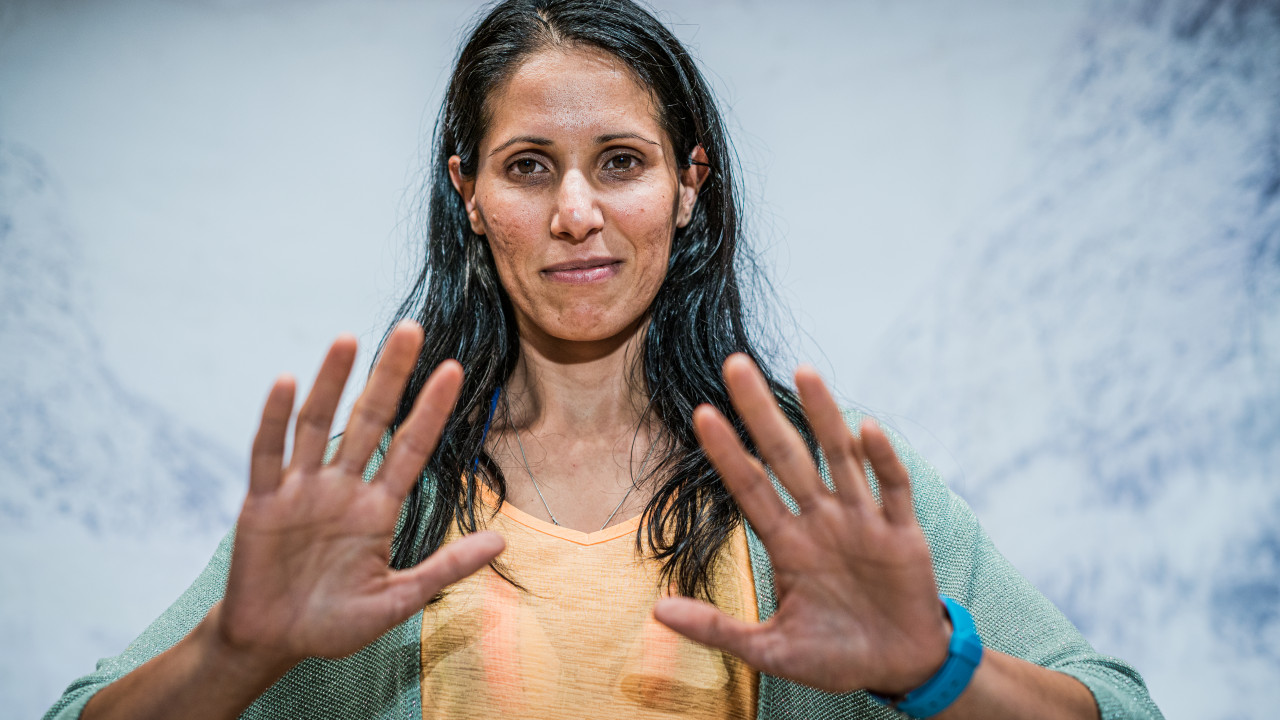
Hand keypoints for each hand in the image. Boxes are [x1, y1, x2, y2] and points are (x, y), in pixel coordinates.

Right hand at [215, 321, 504, 669]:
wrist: (272, 644)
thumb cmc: (334, 623)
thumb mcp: (397, 600)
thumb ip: (445, 569)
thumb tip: (503, 542)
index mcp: (378, 508)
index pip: (411, 448)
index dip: (430, 410)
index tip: (453, 369)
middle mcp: (343, 488)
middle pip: (370, 420)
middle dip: (389, 376)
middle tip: (411, 329)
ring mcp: (301, 490)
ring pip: (318, 425)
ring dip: (332, 382)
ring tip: (349, 338)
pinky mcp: (262, 503)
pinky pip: (268, 455)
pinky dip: (274, 419)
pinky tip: (286, 382)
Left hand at [654, 354, 949, 695]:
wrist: (900, 669)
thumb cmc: (836, 656)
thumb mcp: (771, 650)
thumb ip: (718, 630)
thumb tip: (657, 610)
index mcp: (788, 544)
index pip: (750, 488)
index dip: (727, 453)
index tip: (702, 413)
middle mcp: (821, 521)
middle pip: (786, 456)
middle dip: (761, 413)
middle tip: (735, 365)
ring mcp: (861, 522)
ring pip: (839, 458)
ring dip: (823, 416)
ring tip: (803, 372)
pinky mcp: (902, 533)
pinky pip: (892, 489)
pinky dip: (882, 460)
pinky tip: (866, 427)